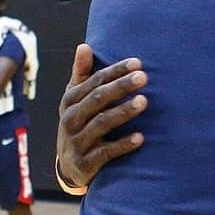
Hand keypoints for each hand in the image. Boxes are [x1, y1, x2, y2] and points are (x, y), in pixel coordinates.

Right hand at [56, 44, 147, 188]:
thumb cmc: (80, 125)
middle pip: (98, 99)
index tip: (138, 63)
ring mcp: (77, 142)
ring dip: (123, 112)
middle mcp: (70, 119)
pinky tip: (140, 138)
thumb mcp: (76, 101)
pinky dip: (123, 145)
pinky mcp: (85, 163)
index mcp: (70, 100)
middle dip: (121, 87)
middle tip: (143, 78)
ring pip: (101, 123)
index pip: (95, 81)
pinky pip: (105, 152)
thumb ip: (82, 75)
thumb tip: (84, 46)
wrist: (71, 168)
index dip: (116, 71)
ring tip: (144, 102)